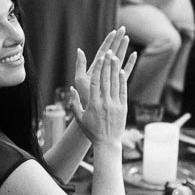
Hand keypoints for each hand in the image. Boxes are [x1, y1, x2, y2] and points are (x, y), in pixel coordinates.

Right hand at [67, 26, 136, 147]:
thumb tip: (71, 89)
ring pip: (115, 83)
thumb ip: (74, 103)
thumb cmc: (91, 131)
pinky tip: (122, 71)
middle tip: (109, 51)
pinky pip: (122, 91)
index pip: (95, 82)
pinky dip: (122, 80)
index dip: (98, 68)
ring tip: (116, 57)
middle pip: (106, 79)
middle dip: (108, 64)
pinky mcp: (123, 107)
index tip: (100, 58)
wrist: (107, 143)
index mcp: (93, 104)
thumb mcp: (79, 117)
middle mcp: (104, 102)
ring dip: (115, 69)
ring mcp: (115, 104)